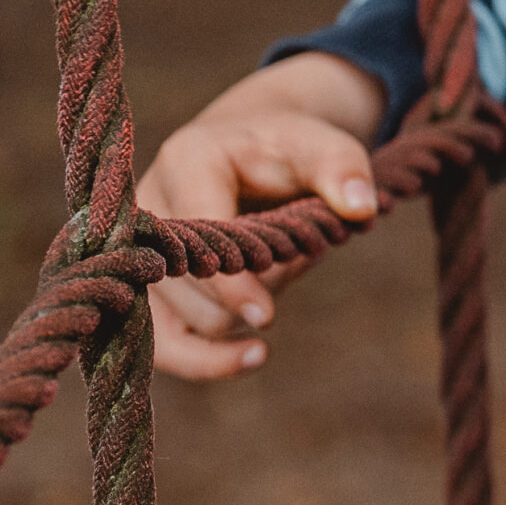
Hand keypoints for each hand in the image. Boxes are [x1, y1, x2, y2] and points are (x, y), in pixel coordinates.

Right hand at [135, 54, 385, 379]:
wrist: (256, 151)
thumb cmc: (291, 149)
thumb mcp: (322, 144)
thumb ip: (342, 168)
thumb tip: (360, 208)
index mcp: (187, 162)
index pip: (200, 238)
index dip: (232, 281)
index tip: (264, 316)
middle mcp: (150, 208)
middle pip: (195, 289)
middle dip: (259, 289)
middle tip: (299, 254)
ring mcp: (144, 251)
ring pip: (191, 320)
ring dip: (247, 312)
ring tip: (283, 269)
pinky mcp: (152, 286)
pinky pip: (165, 345)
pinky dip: (208, 360)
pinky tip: (254, 356)